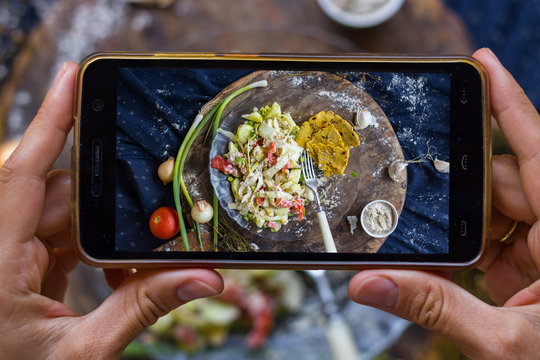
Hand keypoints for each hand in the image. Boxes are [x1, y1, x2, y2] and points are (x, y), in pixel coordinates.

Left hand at [0, 63, 223, 358]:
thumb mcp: (81, 352)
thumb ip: (141, 310)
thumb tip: (203, 279)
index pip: (21, 174)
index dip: (50, 122)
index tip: (72, 78)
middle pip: (54, 196)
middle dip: (105, 201)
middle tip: (147, 204)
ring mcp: (5, 258)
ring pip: (58, 217)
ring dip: (100, 232)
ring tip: (131, 258)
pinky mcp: (16, 270)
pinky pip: (56, 240)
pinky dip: (90, 249)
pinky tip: (114, 270)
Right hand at [349, 48, 539, 358]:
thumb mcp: (505, 341)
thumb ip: (436, 308)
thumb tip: (370, 284)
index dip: (509, 103)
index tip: (482, 63)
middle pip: (504, 182)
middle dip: (459, 194)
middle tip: (419, 201)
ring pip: (494, 210)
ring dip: (461, 229)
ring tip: (438, 251)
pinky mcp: (531, 265)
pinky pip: (494, 238)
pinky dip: (467, 249)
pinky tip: (450, 266)